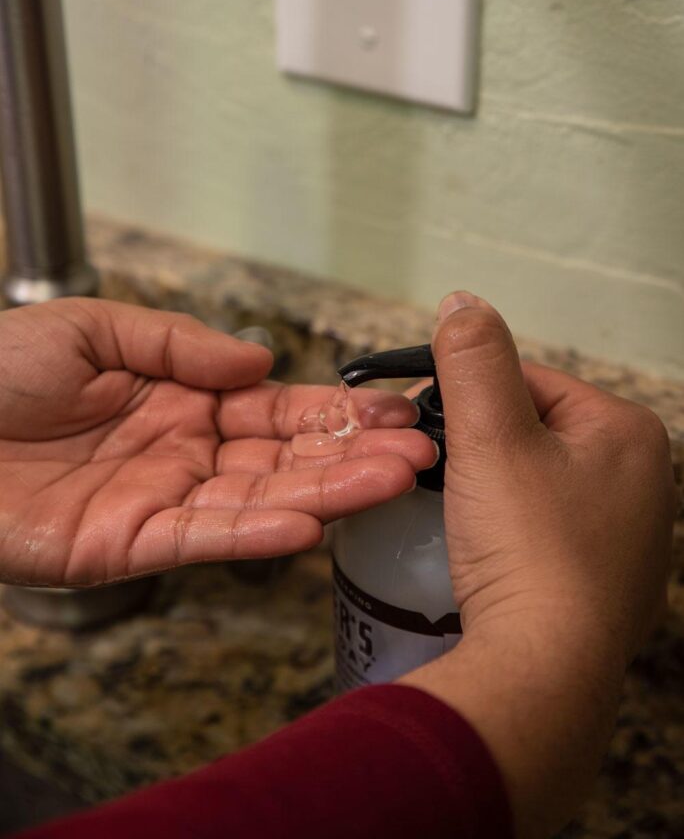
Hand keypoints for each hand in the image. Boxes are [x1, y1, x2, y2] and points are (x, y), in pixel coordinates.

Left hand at [0, 299, 434, 587]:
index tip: (393, 409)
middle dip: (352, 455)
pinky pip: (203, 540)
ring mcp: (160, 503)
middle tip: (419, 452)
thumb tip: (259, 359)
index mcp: (180, 402)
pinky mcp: (127, 547)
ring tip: (392, 481)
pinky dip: (256, 536)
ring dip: (326, 493)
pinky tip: (308, 525)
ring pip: (258, 502)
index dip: (334, 411)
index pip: (275, 410)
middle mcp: (184, 456)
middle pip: (283, 460)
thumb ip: (180, 344)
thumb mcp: (92, 326)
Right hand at [403, 291, 677, 837]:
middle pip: (535, 434)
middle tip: (435, 474)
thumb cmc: (525, 547)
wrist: (546, 674)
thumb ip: (474, 358)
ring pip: (541, 485)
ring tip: (457, 516)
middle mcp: (647, 481)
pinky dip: (517, 535)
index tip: (421, 424)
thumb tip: (463, 301)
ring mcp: (633, 539)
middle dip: (481, 447)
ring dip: (495, 491)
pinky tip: (492, 556)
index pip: (530, 382)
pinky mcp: (611, 586)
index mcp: (628, 432)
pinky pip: (551, 535)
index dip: (466, 396)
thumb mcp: (489, 435)